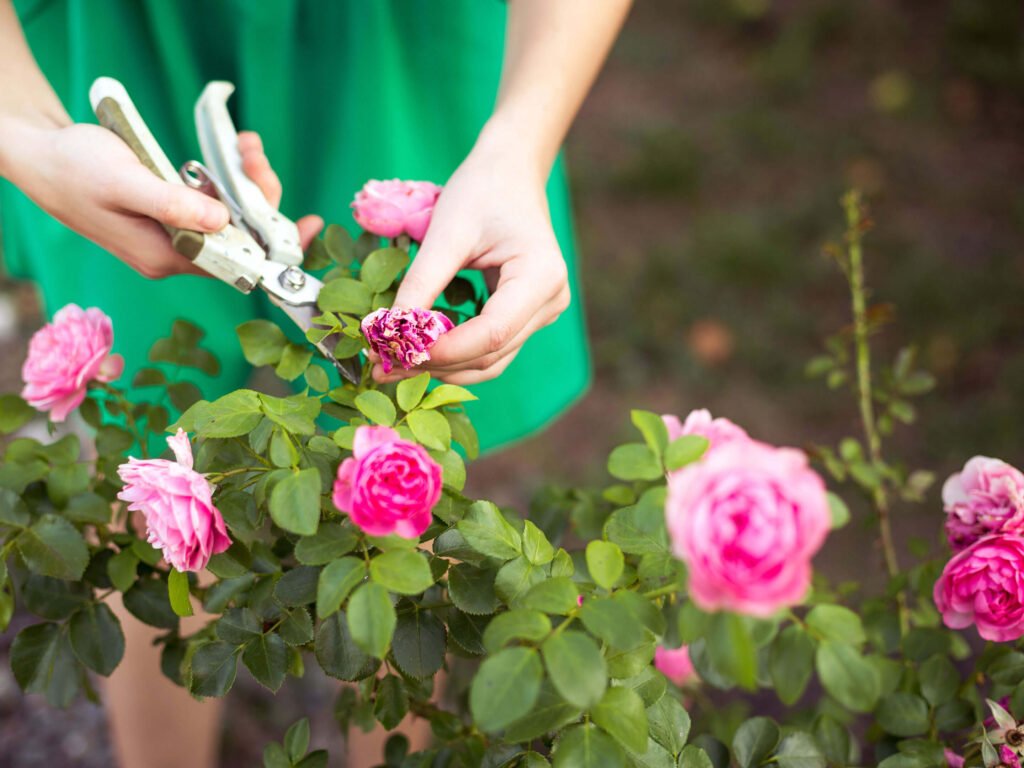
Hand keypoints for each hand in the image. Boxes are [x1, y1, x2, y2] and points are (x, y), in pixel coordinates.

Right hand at [3, 118, 320, 278]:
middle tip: (253, 151)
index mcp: (165, 257)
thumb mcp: (125, 182)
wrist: (41, 158)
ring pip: (230, 218)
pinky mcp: (172, 216)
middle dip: (258, 195)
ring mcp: (173, 236)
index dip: (274, 247)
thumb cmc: (75, 169)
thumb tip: (223, 222)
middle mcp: (174, 254)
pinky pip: (214, 204)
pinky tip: (231, 152)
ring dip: (244, 182)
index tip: (308, 226)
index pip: (236, 263)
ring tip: (245, 143)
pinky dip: (227, 180)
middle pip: (239, 237)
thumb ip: (172, 204)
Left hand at [374, 129, 570, 385]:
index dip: (445, 350)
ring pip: (491, 360)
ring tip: (394, 365)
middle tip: (382, 367)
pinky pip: (490, 348)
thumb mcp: (447, 231)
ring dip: (443, 367)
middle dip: (436, 364)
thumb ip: (422, 282)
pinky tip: (418, 352)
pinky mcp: (526, 316)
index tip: (397, 354)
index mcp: (541, 276)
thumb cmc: (482, 191)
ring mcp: (542, 312)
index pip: (492, 332)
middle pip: (492, 353)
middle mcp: (550, 301)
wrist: (510, 173)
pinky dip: (455, 355)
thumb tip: (389, 330)